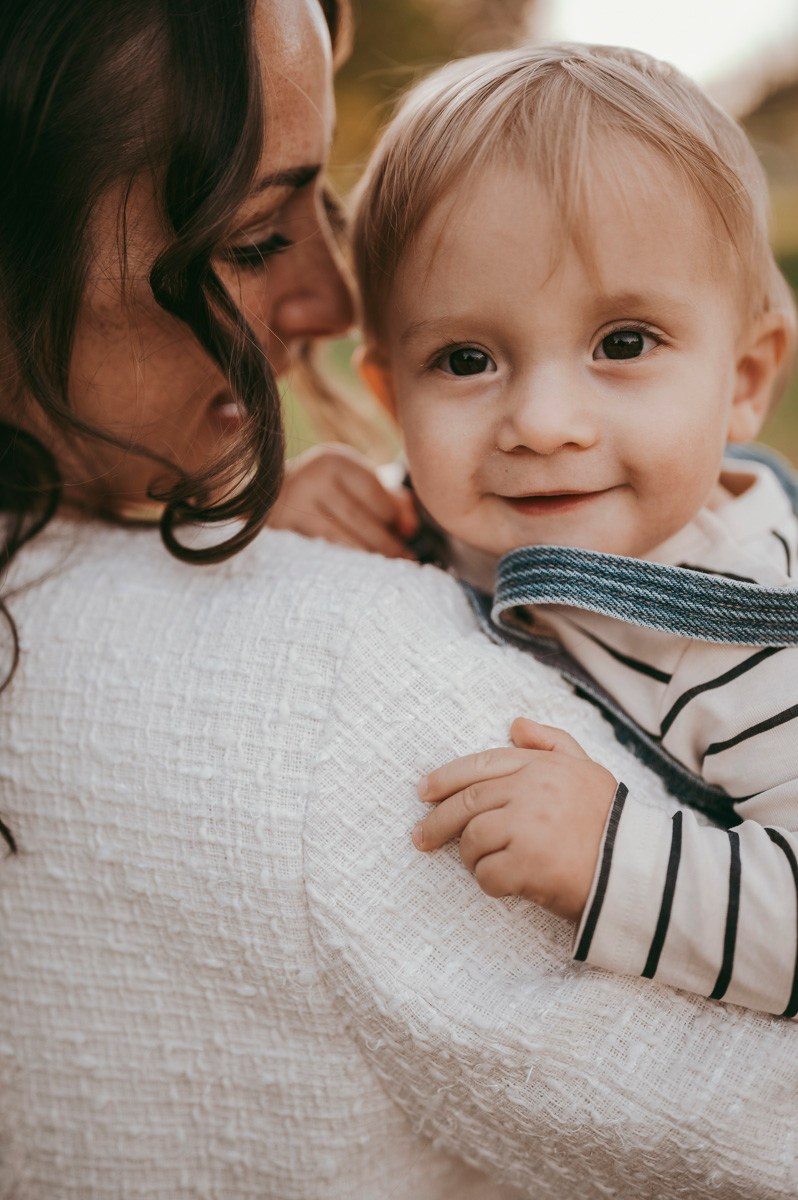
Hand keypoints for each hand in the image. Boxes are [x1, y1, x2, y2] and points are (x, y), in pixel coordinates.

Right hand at [268, 444, 418, 557]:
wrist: (265, 493)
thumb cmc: (324, 489)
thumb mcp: (353, 481)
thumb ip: (388, 497)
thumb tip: (410, 528)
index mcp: (335, 460)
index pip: (374, 493)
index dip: (394, 518)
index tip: (407, 535)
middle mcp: (312, 477)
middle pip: (358, 518)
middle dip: (386, 544)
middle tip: (406, 561)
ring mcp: (292, 505)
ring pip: (339, 540)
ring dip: (367, 559)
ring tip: (387, 572)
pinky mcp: (281, 530)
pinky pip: (320, 552)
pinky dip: (342, 565)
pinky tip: (357, 574)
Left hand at [413, 718, 617, 922]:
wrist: (638, 870)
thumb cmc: (610, 822)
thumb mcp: (587, 770)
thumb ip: (553, 743)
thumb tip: (515, 724)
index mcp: (542, 765)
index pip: (481, 765)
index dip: (446, 777)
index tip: (423, 792)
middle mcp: (532, 789)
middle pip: (467, 802)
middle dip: (438, 821)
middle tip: (421, 838)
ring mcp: (528, 826)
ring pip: (473, 840)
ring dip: (472, 858)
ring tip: (486, 865)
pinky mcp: (529, 864)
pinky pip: (487, 874)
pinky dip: (489, 883)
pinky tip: (505, 885)